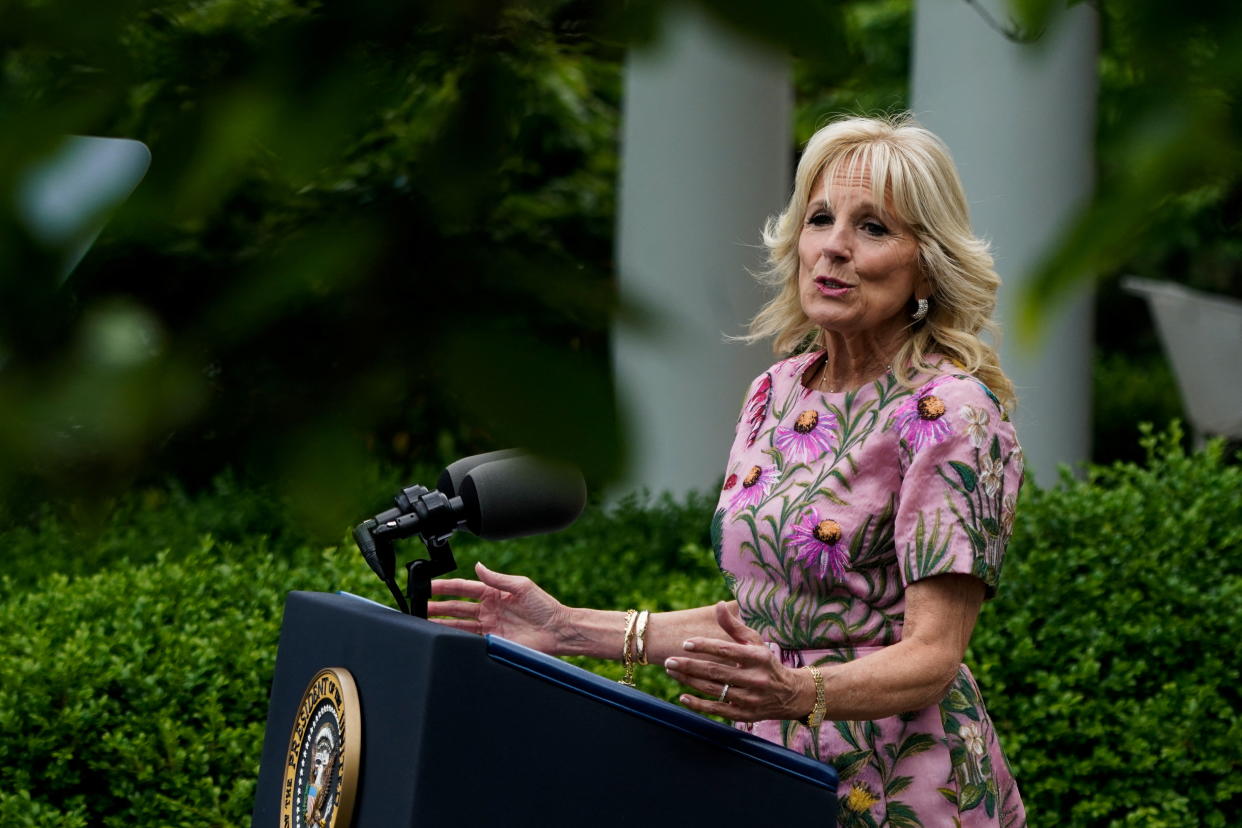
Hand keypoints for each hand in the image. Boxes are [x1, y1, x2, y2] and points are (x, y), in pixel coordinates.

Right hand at [427, 562, 570, 654]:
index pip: (464, 588)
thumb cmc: (545, 607)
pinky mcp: (492, 641)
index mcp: (494, 593)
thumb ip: (497, 578)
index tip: (430, 586)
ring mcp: (489, 626)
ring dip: (441, 623)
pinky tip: (444, 637)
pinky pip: (470, 639)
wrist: (558, 631)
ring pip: (458, 625)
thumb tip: (478, 566)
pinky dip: (456, 639)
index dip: (446, 587)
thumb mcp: (521, 585)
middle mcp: (488, 609)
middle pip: (456, 607)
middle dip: (437, 607)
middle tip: (420, 606)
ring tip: (424, 622)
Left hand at [663, 602, 811, 722]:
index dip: (705, 646)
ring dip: (689, 681)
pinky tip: (683, 696)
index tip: (685, 643)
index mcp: (757, 657)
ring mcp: (749, 699)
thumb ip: (734, 626)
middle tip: (669, 660)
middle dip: (689, 665)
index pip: (727, 650)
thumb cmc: (766, 662)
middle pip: (716, 671)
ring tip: (672, 671)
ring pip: (713, 690)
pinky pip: (717, 709)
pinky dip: (698, 704)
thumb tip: (718, 605)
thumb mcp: (755, 642)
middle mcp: (754, 679)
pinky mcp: (744, 715)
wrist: (790, 695)